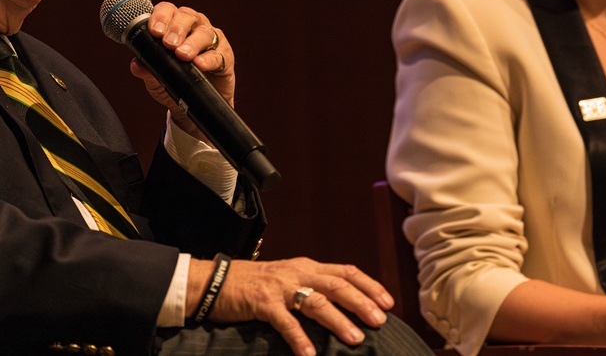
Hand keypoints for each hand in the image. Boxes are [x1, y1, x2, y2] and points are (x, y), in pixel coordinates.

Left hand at [129, 1, 234, 139]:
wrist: (193, 107)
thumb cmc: (174, 83)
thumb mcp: (155, 79)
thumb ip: (147, 69)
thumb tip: (137, 64)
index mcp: (174, 25)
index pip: (168, 10)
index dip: (161, 17)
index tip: (154, 31)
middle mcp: (193, 27)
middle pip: (187, 16)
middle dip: (176, 28)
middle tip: (168, 44)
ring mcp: (211, 40)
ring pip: (204, 33)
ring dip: (192, 43)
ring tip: (182, 55)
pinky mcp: (225, 56)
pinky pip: (219, 54)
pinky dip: (208, 59)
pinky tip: (200, 64)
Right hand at [187, 256, 393, 355]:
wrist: (216, 281)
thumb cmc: (255, 284)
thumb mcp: (289, 279)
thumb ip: (312, 288)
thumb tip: (344, 306)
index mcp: (307, 266)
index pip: (346, 271)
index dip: (369, 285)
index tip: (389, 302)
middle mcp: (298, 273)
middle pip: (337, 285)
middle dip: (362, 303)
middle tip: (381, 321)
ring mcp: (280, 287)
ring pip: (316, 302)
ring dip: (338, 321)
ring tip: (356, 339)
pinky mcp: (262, 303)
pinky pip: (285, 322)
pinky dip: (299, 339)